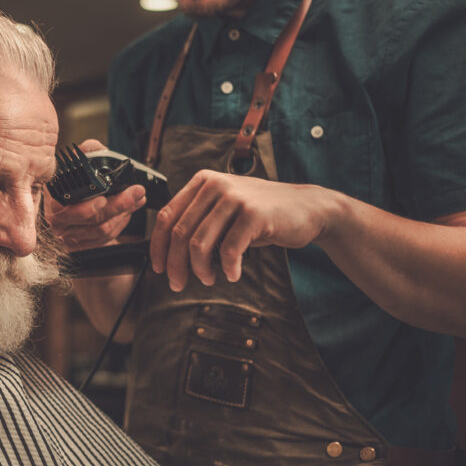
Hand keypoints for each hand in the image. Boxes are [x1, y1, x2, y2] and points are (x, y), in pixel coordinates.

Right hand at [43, 139, 147, 249]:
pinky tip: (127, 212)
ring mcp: (70, 236)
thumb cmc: (69, 182)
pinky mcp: (82, 245)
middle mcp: (60, 222)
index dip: (88, 208)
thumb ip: (86, 152)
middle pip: (93, 220)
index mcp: (54, 202)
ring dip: (123, 214)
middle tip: (136, 192)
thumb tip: (96, 148)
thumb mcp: (74, 163)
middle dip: (119, 205)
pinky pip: (105, 239)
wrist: (65, 200)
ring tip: (136, 200)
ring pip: (102, 231)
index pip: (69, 210)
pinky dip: (120, 225)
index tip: (104, 199)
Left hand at [151, 169, 331, 290]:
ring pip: (199, 243)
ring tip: (208, 279)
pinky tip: (232, 274)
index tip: (158, 267)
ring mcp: (235, 197)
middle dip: (176, 264)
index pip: (167, 216)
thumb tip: (169, 253)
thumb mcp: (225, 210)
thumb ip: (199, 221)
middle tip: (178, 283)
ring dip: (200, 269)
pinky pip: (228, 250)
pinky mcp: (253, 214)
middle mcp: (215, 185)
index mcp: (202, 182)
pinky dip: (227, 268)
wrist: (307, 208)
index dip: (158, 246)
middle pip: (180, 233)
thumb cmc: (262, 214)